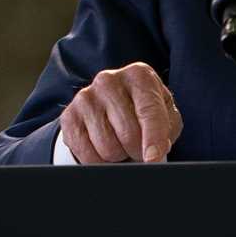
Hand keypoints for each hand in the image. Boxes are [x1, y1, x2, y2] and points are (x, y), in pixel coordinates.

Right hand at [60, 64, 182, 164]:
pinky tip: (103, 147)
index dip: (153, 138)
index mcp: (139, 75)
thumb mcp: (164, 113)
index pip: (149, 111)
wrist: (111, 106)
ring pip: (107, 147)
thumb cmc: (144, 110)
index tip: (153, 158)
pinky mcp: (69, 116)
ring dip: (118, 155)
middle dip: (137, 150)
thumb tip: (155, 152)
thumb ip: (166, 129)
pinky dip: (99, 161)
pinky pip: (86, 154)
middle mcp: (109, 80)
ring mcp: (86, 96)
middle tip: (139, 149)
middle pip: (128, 133)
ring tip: (120, 143)